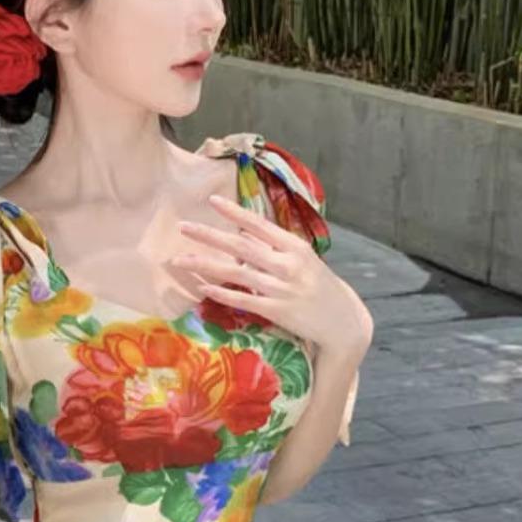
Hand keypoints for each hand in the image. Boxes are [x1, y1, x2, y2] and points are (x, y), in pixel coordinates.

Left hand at [171, 194, 372, 359]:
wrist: (341, 321)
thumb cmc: (318, 286)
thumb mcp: (303, 259)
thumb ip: (275, 247)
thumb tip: (243, 234)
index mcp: (294, 246)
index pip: (259, 224)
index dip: (234, 212)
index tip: (212, 201)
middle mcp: (287, 264)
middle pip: (240, 246)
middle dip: (209, 235)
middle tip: (182, 226)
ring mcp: (281, 288)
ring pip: (235, 273)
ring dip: (205, 265)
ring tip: (179, 259)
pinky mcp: (276, 310)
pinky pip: (242, 299)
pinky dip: (221, 293)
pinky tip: (202, 287)